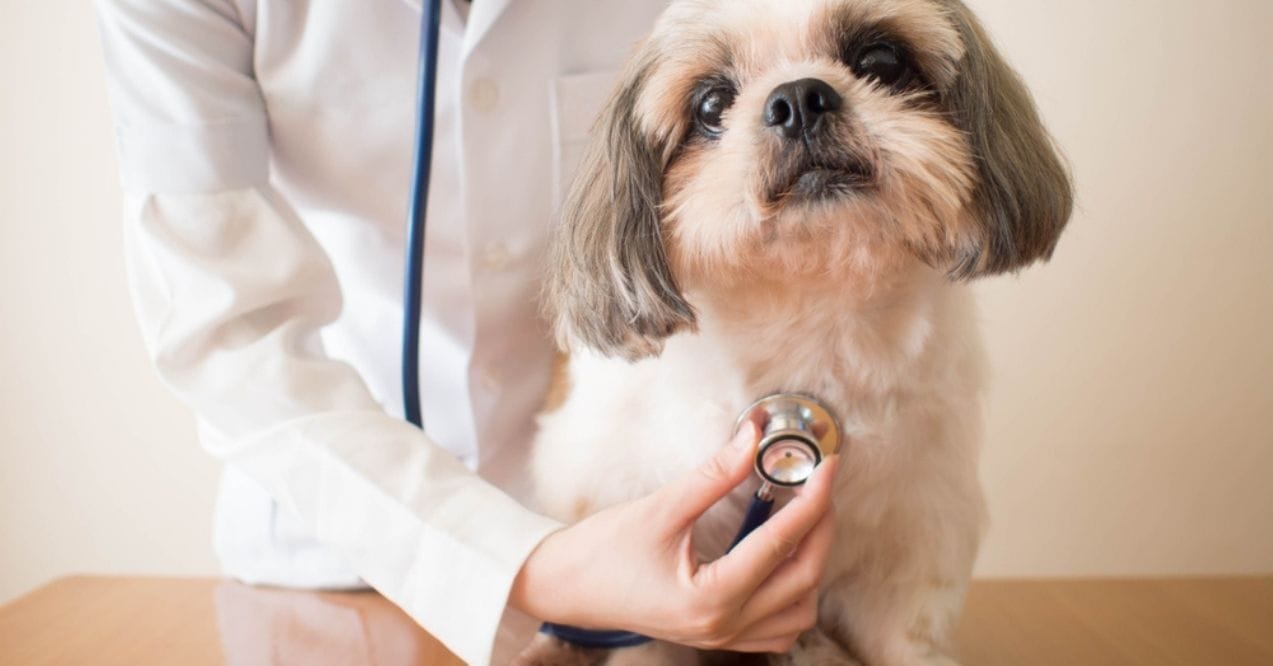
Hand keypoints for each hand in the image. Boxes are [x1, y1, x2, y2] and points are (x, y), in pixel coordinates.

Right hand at [509, 421, 838, 652]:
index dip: (812, 500)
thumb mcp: (659, 508)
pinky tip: (782, 560)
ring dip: (811, 565)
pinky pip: (778, 630)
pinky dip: (793, 596)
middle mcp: (723, 626)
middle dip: (820, 528)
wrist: (563, 587)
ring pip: (799, 611)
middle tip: (820, 485)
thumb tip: (752, 437)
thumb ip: (713, 475)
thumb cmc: (601, 552)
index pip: (781, 544)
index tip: (826, 467)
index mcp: (710, 598)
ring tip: (802, 520)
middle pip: (803, 578)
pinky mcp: (717, 636)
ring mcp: (722, 638)